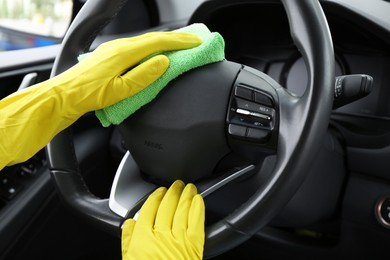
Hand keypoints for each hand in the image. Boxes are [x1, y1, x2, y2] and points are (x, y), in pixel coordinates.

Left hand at [0, 32, 200, 168]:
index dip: (180, 41)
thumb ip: (144, 75)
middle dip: (176, 39)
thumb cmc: (90, 96)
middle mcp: (119, 47)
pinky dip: (151, 48)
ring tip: (179, 46)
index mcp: (124, 53)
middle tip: (193, 41)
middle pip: (153, 38)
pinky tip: (154, 54)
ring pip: (145, 42)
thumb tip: (163, 62)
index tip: (196, 41)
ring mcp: (113, 50)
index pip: (158, 42)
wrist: (64, 96)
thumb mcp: (121, 90)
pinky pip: (136, 47)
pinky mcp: (109, 56)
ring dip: (164, 42)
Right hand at [122, 180, 204, 259]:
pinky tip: (198, 199)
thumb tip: (129, 223)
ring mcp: (179, 238)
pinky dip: (198, 208)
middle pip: (167, 205)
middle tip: (175, 184)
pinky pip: (196, 221)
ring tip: (188, 187)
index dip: (154, 197)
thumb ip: (128, 241)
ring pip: (182, 209)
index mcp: (143, 238)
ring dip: (185, 195)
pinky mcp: (194, 244)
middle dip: (172, 192)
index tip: (159, 191)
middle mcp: (161, 235)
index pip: (148, 209)